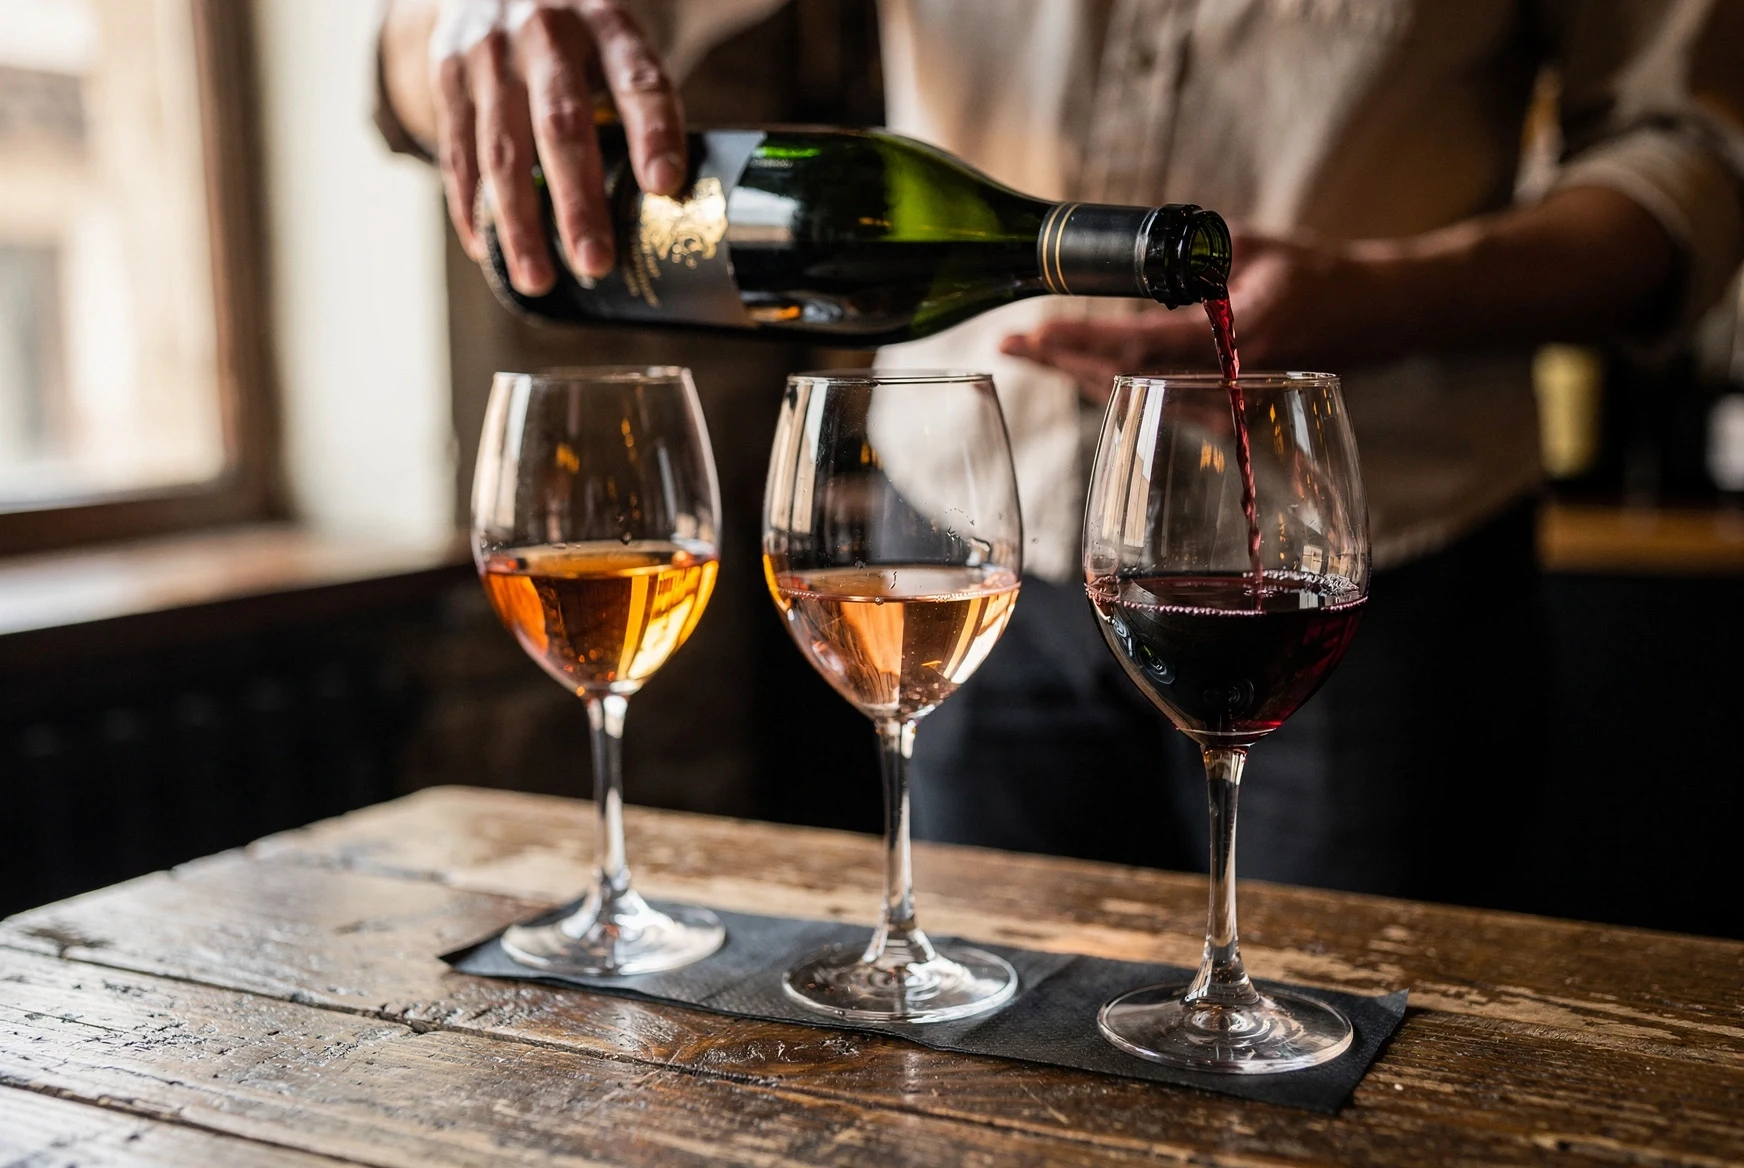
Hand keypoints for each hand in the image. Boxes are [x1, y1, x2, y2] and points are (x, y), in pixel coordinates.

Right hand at [427, 0, 684, 292]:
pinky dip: (473, 206)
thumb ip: (643, 105)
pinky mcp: (448, 73)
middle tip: (595, 263)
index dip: (652, 131)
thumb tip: (674, 201)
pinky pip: (458, 150)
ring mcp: (489, 52)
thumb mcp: (619, 44)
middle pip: (562, 123)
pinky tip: (490, 251)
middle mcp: (546, 30)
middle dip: (577, 200)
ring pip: (502, 148)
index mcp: (607, 21)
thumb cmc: (581, 36)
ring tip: (538, 278)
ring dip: (519, 222)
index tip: (664, 184)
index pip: (638, 79)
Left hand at [1001, 233, 1389, 402]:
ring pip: (1138, 400)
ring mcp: (1231, 410)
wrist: (1379, 317)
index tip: (1032, 331)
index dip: (1080, 342)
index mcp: (1239, 337)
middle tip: (1009, 344)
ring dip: (1078, 377)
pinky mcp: (1229, 418)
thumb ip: (1197, 250)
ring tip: (1029, 354)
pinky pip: (1158, 406)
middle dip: (1060, 363)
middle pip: (1126, 382)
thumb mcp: (1257, 247)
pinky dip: (1114, 387)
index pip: (1140, 345)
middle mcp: (1230, 384)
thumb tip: (1134, 244)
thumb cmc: (1319, 274)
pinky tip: (1076, 373)